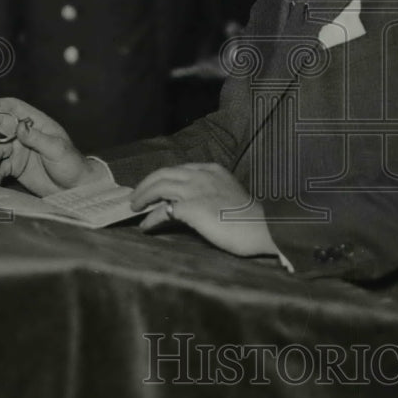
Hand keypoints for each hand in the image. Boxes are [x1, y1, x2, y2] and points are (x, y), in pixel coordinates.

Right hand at [0, 97, 105, 195]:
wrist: (75, 189)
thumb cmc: (72, 164)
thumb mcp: (56, 149)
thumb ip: (36, 138)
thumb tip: (19, 125)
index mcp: (37, 124)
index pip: (15, 108)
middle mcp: (26, 135)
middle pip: (1, 126)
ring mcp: (20, 151)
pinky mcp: (16, 167)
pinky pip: (0, 167)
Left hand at [131, 163, 281, 260]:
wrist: (262, 227)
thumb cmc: (250, 218)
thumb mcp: (229, 194)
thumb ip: (211, 193)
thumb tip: (192, 205)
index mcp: (211, 170)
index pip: (178, 169)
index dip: (162, 178)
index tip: (153, 187)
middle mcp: (201, 175)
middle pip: (163, 173)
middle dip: (146, 184)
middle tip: (135, 197)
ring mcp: (195, 189)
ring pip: (158, 186)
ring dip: (143, 197)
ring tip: (134, 207)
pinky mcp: (191, 208)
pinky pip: (163, 211)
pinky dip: (151, 219)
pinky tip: (146, 226)